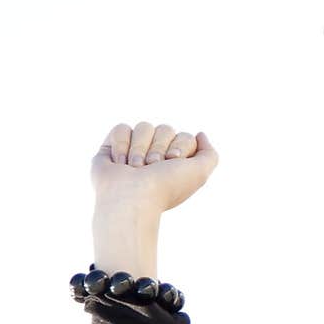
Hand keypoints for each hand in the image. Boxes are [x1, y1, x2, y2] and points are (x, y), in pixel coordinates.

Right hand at [90, 122, 219, 214]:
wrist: (130, 197)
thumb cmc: (165, 187)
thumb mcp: (200, 173)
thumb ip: (210, 154)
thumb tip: (200, 134)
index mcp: (177, 164)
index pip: (185, 137)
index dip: (180, 147)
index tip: (172, 162)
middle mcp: (157, 156)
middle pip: (165, 129)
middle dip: (158, 148)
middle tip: (152, 168)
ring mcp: (135, 151)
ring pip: (143, 127)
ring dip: (140, 149)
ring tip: (135, 169)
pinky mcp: (112, 147)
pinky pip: (122, 129)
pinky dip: (121, 145)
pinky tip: (120, 164)